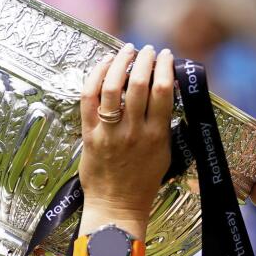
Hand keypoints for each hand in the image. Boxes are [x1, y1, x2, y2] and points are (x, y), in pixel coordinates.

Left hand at [79, 42, 174, 214]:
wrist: (117, 205)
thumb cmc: (142, 182)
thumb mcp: (164, 153)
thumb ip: (164, 125)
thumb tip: (165, 94)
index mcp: (156, 135)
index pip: (164, 91)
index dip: (165, 67)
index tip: (166, 56)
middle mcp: (133, 131)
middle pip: (139, 83)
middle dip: (145, 59)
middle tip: (148, 50)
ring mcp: (110, 132)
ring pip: (113, 87)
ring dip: (121, 62)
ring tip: (127, 51)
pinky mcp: (89, 134)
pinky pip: (88, 98)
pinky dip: (95, 76)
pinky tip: (104, 65)